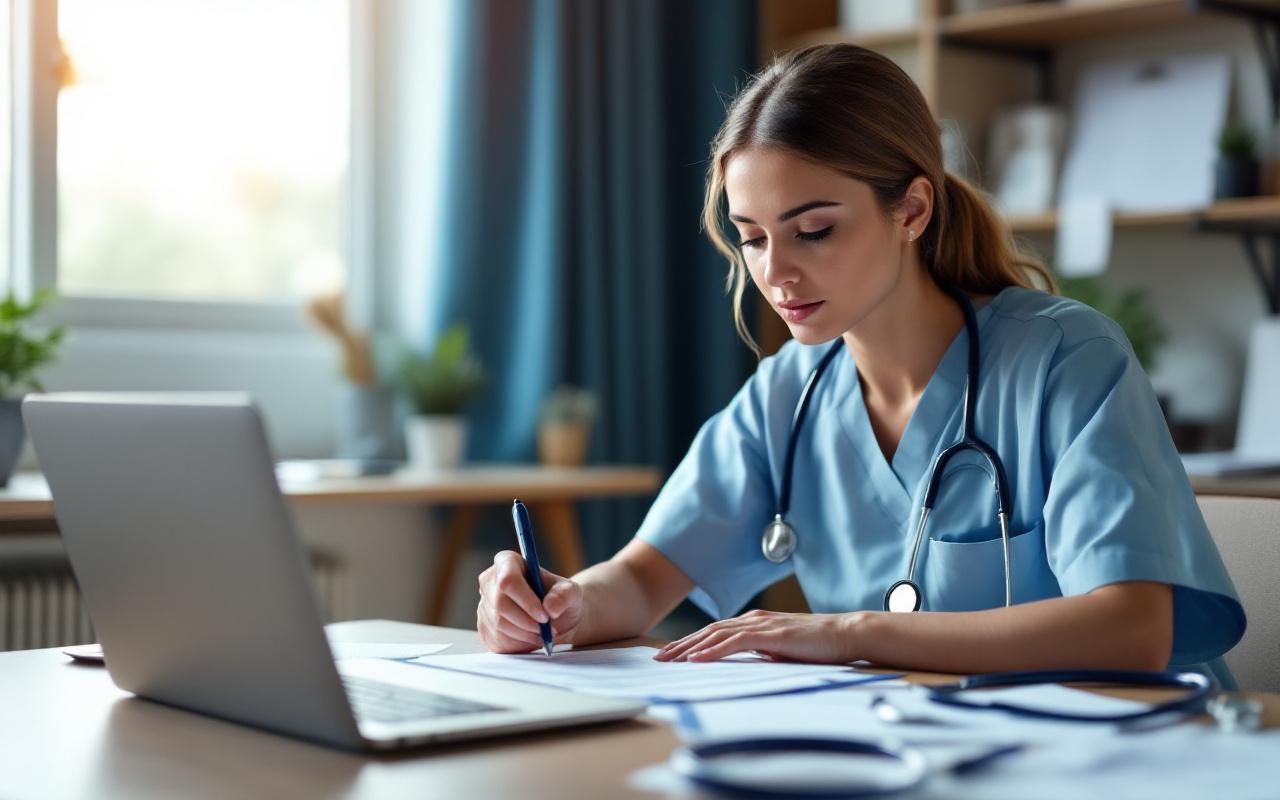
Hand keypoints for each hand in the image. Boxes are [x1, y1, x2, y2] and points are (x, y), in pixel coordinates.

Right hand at [477, 550, 583, 652]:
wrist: (555, 618)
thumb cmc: (560, 598)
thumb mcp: (571, 592)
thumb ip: (564, 596)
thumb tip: (550, 608)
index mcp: (508, 562)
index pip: (508, 579)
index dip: (525, 600)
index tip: (544, 616)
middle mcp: (490, 581)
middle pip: (501, 604)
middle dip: (527, 622)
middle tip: (548, 630)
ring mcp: (484, 604)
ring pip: (500, 624)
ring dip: (526, 634)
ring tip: (544, 634)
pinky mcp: (485, 627)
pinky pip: (498, 640)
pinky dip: (519, 644)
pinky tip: (532, 638)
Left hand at [653, 609, 863, 663]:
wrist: (845, 633)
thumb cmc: (817, 645)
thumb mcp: (782, 650)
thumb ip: (763, 651)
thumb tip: (746, 661)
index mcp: (755, 623)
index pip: (715, 632)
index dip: (690, 642)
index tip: (671, 655)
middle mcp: (753, 620)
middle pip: (708, 631)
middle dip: (681, 645)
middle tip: (659, 659)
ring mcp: (761, 625)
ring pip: (716, 635)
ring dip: (690, 647)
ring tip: (670, 660)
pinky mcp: (771, 634)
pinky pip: (735, 642)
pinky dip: (713, 650)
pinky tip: (698, 659)